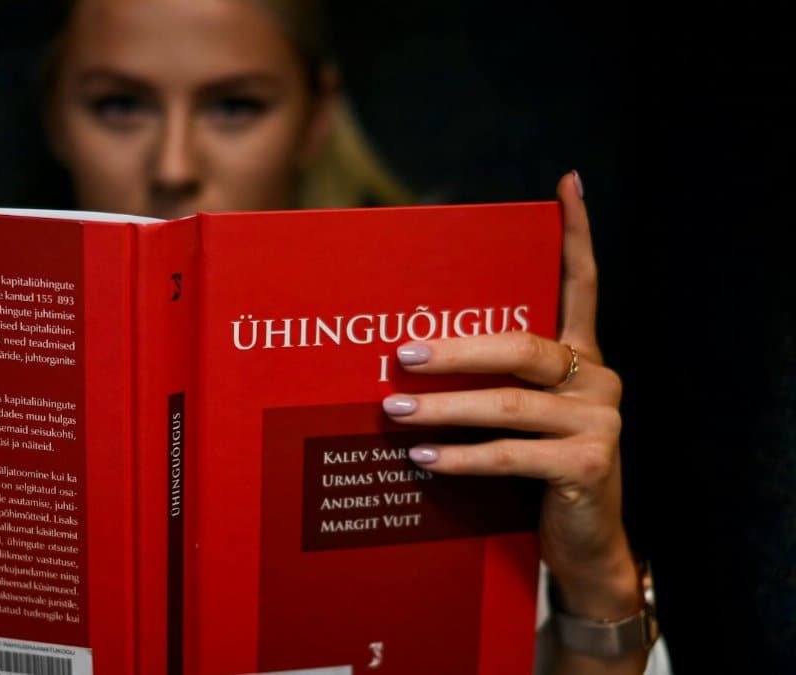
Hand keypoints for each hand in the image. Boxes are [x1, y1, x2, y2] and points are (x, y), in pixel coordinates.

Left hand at [381, 172, 643, 618]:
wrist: (583, 546)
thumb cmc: (536, 472)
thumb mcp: (517, 418)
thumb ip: (492, 383)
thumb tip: (409, 357)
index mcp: (582, 359)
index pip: (583, 285)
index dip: (577, 235)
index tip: (567, 183)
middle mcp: (598, 380)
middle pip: (522, 347)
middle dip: (455, 349)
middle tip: (400, 354)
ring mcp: (600, 423)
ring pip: (510, 405)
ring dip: (445, 409)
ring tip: (393, 411)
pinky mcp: (590, 466)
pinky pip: (513, 456)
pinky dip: (463, 459)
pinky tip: (423, 461)